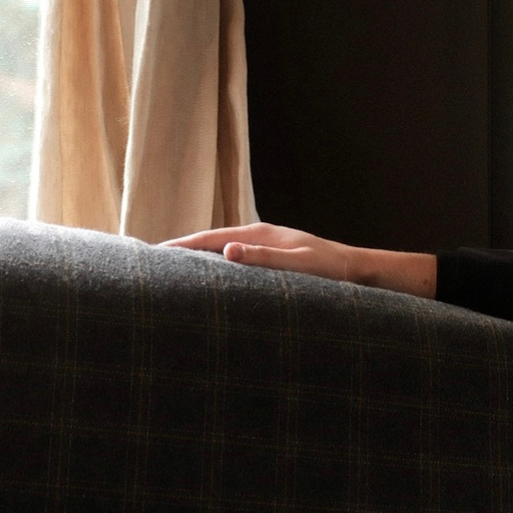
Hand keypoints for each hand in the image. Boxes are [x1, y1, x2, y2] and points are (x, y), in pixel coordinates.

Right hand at [163, 223, 437, 297]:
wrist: (361, 271)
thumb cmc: (334, 271)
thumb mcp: (299, 266)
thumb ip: (264, 260)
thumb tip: (226, 252)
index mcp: (260, 235)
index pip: (210, 238)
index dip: (181, 247)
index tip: (153, 254)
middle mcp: (261, 236)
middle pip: (212, 241)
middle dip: (183, 251)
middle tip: (151, 262)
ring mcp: (268, 245)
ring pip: (224, 250)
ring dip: (200, 258)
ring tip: (174, 270)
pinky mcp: (276, 257)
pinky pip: (239, 259)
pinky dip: (219, 265)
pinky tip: (215, 278)